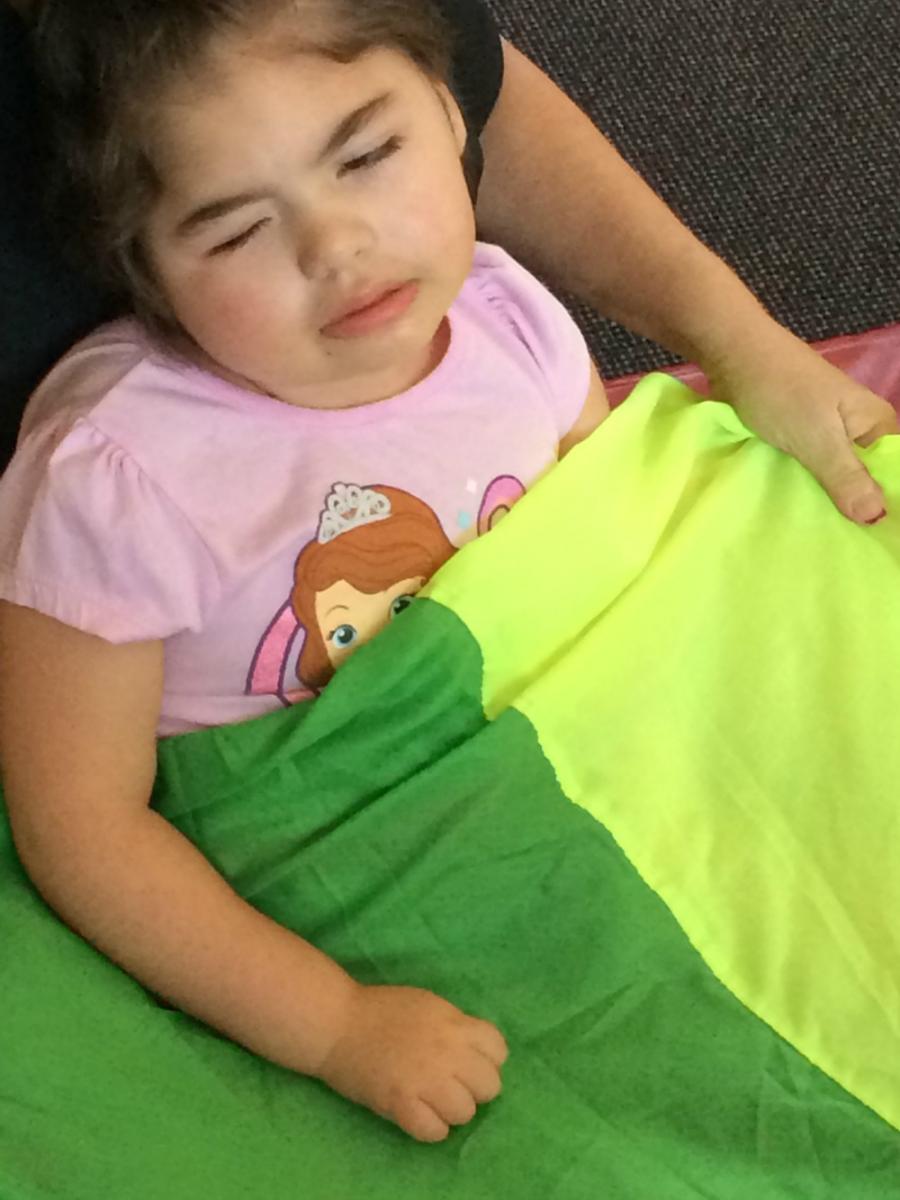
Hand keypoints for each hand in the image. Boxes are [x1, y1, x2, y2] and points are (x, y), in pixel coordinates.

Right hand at [314, 983, 507, 1141]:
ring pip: (465, 1112)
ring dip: (452, 1110)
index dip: (487, 1059)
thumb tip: (475, 1051)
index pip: (498, 1050)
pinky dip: (431, 1128)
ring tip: (433, 1101)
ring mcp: (424, 1079)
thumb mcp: (428, 1005)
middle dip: (474, 1088)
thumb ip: (454, 1026)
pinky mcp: (401, 1104)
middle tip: (451, 1085)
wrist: (336, 1023)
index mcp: (453, 1023)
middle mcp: (446, 1052)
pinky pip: (435, 1131)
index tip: (468, 1062)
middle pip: (489, 1085)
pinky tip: (419, 1115)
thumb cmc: (381, 1011)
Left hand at [705, 329, 898, 524]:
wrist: (731, 353)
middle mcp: (857, 428)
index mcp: (875, 425)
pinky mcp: (797, 434)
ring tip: (813, 534)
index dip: (882, 505)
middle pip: (863, 478)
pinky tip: (791, 509)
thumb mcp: (817, 439)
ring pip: (832, 475)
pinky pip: (806, 467)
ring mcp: (826, 430)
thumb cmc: (779, 391)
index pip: (890, 473)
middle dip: (850, 508)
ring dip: (821, 498)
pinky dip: (799, 484)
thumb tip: (877, 517)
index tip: (867, 540)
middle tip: (836, 545)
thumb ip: (846, 477)